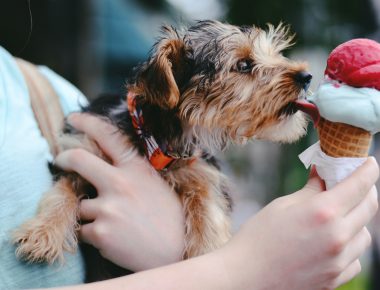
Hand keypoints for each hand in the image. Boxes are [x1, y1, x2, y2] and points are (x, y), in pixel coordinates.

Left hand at [55, 113, 184, 271]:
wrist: (177, 251)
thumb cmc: (170, 217)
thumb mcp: (156, 184)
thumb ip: (132, 173)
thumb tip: (108, 165)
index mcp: (136, 168)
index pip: (108, 136)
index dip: (87, 123)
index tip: (72, 119)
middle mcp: (120, 183)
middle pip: (79, 159)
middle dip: (64, 158)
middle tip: (60, 160)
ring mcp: (108, 207)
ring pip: (81, 205)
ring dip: (91, 214)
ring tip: (115, 224)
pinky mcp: (100, 232)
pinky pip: (84, 230)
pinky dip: (94, 235)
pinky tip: (115, 238)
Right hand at [219, 159, 378, 289]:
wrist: (245, 277)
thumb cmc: (258, 238)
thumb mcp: (282, 206)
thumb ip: (309, 191)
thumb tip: (323, 175)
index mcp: (323, 213)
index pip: (359, 185)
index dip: (368, 169)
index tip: (370, 162)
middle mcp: (337, 237)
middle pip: (369, 208)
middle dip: (366, 191)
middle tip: (355, 185)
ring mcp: (338, 262)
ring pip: (364, 235)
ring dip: (358, 220)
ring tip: (339, 216)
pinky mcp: (334, 280)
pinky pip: (355, 259)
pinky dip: (350, 247)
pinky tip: (332, 242)